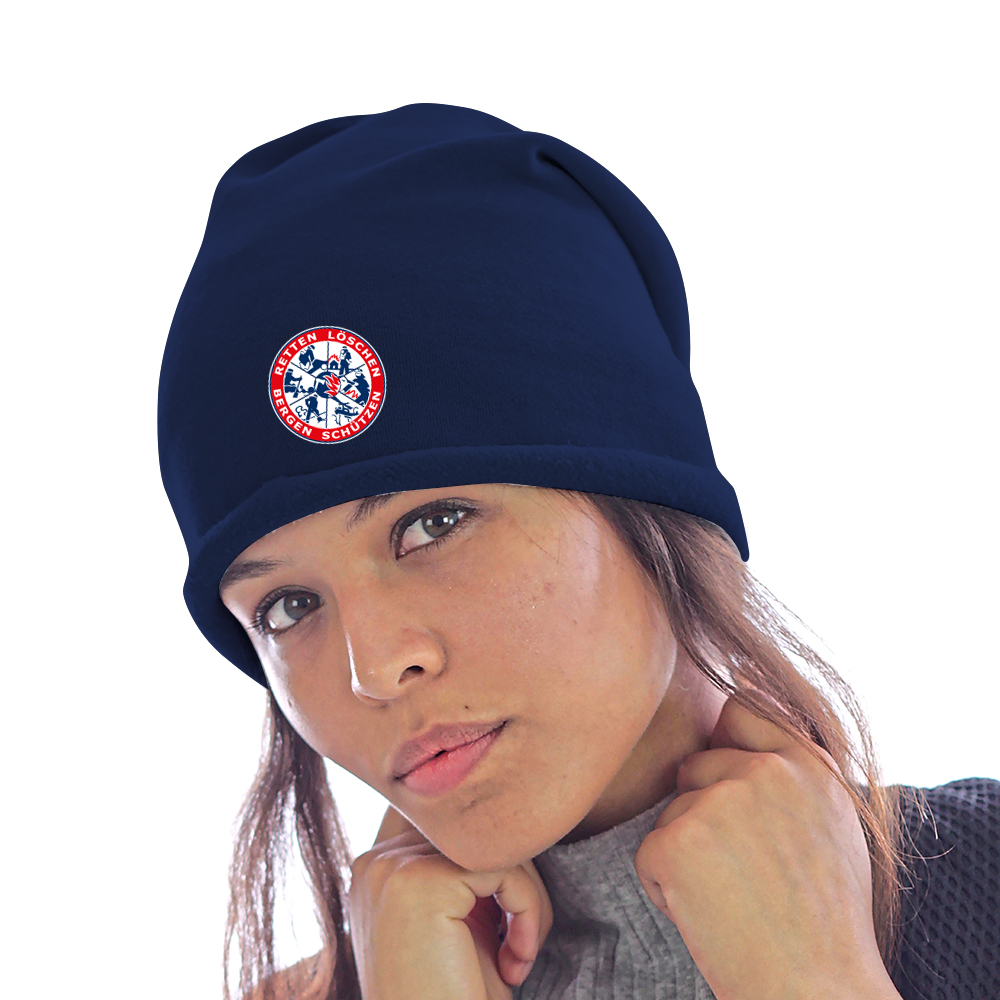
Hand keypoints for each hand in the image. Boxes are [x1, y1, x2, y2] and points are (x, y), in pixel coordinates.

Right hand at [348, 805, 552, 999]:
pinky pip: (506, 868)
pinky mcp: (421, 882)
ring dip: (527, 901)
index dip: (499, 878)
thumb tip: (512, 817)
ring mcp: (392, 868)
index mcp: (378, 868)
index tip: (508, 937)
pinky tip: (518, 961)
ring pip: (497, 845)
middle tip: (520, 949)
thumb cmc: (452, 998)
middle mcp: (375, 860)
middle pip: (478, 833)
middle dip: (516, 887)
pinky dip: (530, 912)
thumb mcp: (460, 922)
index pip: (461, 834)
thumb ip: (469, 869)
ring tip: (519, 956)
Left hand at [633, 696, 900, 999]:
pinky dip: (666, 886)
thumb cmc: (825, 917)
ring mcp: (718, 803)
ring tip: (735, 898)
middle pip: (697, 765)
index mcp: (808, 765)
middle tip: (744, 873)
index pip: (741, 708)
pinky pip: (650, 851)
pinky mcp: (676, 841)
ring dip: (687, 850)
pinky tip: (709, 915)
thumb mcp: (831, 821)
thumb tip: (743, 687)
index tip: (721, 758)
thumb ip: (791, 760)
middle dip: (704, 809)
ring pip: (673, 810)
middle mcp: (764, 772)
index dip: (725, 737)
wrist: (814, 991)